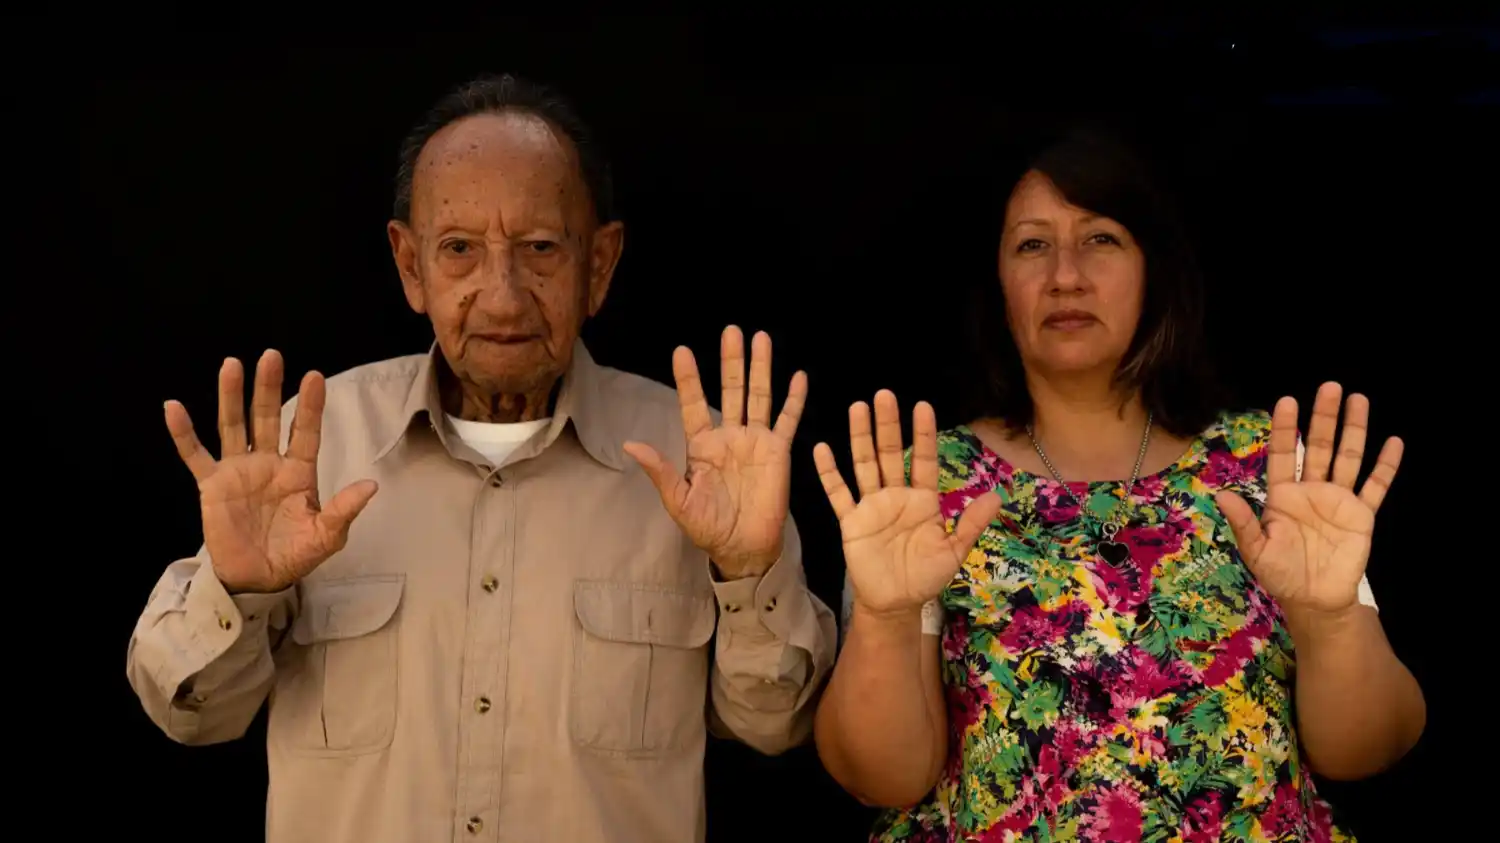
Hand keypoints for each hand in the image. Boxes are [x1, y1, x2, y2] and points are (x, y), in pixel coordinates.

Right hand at [164, 350, 378, 593]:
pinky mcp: (212, 486)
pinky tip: (174, 407)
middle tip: (271, 356)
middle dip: (269, 388)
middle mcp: (268, 463)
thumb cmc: (295, 554)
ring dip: (231, 396)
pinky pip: (195, 455)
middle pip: (267, 418)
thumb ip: (344, 510)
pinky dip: (184, 433)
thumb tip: (371, 485)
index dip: (310, 406)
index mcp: (299, 472)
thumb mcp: (327, 536)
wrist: (258, 580)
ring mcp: (238, 471)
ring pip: (234, 426)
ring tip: (232, 365)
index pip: (305, 432)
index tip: (315, 376)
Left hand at [623, 326, 806, 577]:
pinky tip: (798, 376)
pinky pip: (788, 421)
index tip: (682, 351)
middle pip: (731, 390)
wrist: (743, 548)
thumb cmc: (708, 528)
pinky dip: (794, 399)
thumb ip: (660, 471)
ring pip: (759, 396)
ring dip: (760, 368)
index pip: (694, 404)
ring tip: (761, 338)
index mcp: (702, 446)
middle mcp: (729, 436)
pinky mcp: (778, 452)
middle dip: (731, 361)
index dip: (689, 379)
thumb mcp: (679, 501)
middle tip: (731, 330)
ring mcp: (755, 441)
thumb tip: (631, 445)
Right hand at [812, 391, 1000, 617]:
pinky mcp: (851, 521)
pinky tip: (821, 449)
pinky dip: (829, 473)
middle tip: (884, 394)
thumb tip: (997, 496)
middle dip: (887, 425)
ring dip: (860, 437)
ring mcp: (871, 506)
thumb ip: (971, 524)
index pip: (922, 460)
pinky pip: (838, 494)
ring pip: (864, 465)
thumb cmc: (925, 577)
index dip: (922, 435)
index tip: (922, 406)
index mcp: (922, 500)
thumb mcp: (954, 552)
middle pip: (889, 453)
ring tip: (857, 408)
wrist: (895, 603)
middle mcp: (896, 496)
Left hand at [1216, 383, 1402, 615]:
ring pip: (1347, 457)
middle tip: (1330, 386)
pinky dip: (1385, 466)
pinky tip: (1393, 442)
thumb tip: (1222, 495)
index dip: (1283, 428)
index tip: (1286, 401)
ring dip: (1354, 430)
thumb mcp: (1257, 551)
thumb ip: (1243, 523)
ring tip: (1358, 400)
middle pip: (1318, 446)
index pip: (1282, 454)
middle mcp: (1311, 490)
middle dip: (1324, 417)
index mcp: (1283, 495)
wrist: (1315, 600)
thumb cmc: (1282, 574)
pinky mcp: (1362, 515)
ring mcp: (1339, 500)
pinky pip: (1376, 486)